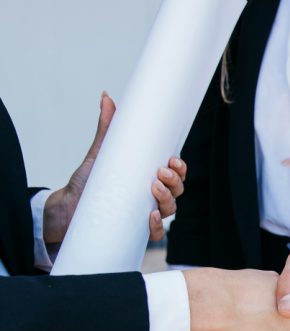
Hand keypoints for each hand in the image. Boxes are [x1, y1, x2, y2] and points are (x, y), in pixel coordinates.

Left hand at [43, 92, 186, 244]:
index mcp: (149, 177)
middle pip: (177, 190)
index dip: (180, 167)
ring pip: (170, 209)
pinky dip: (157, 226)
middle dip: (175, 181)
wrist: (69, 208)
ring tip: (153, 188)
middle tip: (160, 172)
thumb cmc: (87, 183)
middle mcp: (152, 196)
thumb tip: (106, 97)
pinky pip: (155, 233)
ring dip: (167, 199)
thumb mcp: (99, 154)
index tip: (172, 160)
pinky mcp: (136, 231)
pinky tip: (150, 216)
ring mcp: (146, 214)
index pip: (175, 172)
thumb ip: (108, 129)